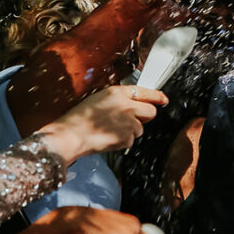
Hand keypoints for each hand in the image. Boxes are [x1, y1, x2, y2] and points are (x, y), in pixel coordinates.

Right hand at [39, 83, 166, 161]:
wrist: (70, 135)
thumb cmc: (79, 119)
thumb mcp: (97, 99)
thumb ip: (117, 99)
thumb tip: (134, 104)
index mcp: (116, 92)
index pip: (146, 91)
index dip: (157, 96)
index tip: (163, 99)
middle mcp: (126, 105)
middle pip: (151, 112)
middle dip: (145, 117)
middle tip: (132, 120)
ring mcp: (128, 122)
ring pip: (140, 128)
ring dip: (130, 131)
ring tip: (110, 130)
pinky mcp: (127, 137)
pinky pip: (130, 140)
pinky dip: (122, 142)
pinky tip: (108, 138)